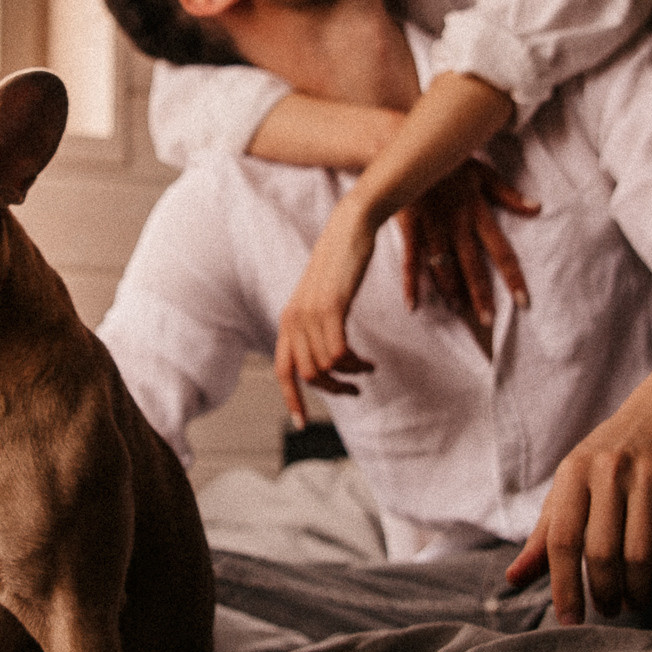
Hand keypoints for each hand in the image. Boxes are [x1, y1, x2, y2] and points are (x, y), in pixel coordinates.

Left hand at [275, 203, 377, 424]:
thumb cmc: (340, 261)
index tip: (301, 424)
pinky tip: (369, 362)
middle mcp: (293, 320)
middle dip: (332, 391)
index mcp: (288, 320)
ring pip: (325, 367)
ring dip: (350, 376)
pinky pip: (339, 354)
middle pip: (306, 375)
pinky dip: (356, 365)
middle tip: (355, 390)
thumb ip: (318, 322)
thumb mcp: (322, 297)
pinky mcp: (331, 307)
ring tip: (368, 369)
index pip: (281, 370)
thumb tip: (326, 352)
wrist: (349, 227)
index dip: (291, 399)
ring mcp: (310, 314)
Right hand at [398, 159, 536, 326]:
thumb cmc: (448, 159)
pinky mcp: (409, 225)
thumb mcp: (482, 172)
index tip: (523, 301)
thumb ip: (508, 194)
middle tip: (489, 321)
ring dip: (451, 290)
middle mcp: (457, 223)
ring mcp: (432, 225)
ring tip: (458, 313)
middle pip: (473, 265)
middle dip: (481, 294)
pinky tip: (414, 305)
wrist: (408, 142)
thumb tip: (537, 208)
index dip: (513, 277)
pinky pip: (411, 259)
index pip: (502, 250)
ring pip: (444, 265)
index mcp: (477, 212)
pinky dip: (412, 282)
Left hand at [506, 383, 651, 623]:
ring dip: (636, 590)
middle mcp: (608, 474)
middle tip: (607, 611)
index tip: (569, 619)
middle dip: (604, 592)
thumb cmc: (608, 460)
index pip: (562, 540)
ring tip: (633, 604)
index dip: (563, 585)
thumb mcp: (571, 486)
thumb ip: (545, 534)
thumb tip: (513, 579)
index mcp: (573, 474)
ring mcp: (647, 478)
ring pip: (640, 553)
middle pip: (602, 551)